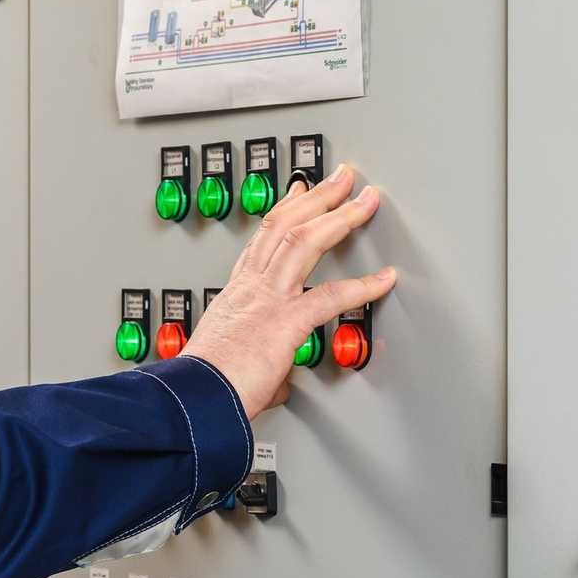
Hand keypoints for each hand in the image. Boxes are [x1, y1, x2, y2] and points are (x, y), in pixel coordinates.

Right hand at [181, 164, 394, 418]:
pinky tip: (384, 278)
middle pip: (285, 226)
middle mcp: (251, 288)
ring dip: (339, 216)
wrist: (193, 398)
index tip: (299, 193)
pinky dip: (362, 286)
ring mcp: (268, 300)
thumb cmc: (204, 386)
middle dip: (317, 197)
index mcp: (235, 294)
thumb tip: (277, 384)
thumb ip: (262, 366)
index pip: (261, 240)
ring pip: (305, 241)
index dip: (284, 211)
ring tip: (366, 201)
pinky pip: (331, 296)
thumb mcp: (229, 363)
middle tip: (341, 179)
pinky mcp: (285, 322)